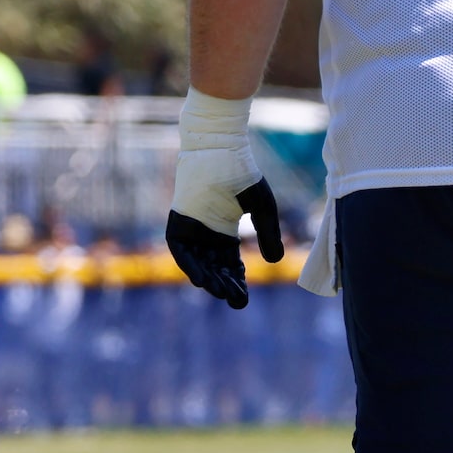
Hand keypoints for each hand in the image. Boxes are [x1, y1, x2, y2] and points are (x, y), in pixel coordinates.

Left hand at [167, 93, 283, 308]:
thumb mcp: (263, 209)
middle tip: (236, 302)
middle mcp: (206, 234)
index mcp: (224, 231)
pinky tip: (203, 281)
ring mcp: (191, 230)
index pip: (229, 264)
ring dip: (209, 280)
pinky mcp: (178, 225)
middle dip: (225, 286)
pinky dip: (191, 267)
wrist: (222, 151)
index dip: (237, 282)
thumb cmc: (242, 174)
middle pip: (215, 268)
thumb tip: (274, 263)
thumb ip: (268, 235)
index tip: (244, 300)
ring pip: (198, 264)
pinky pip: (182, 253)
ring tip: (221, 294)